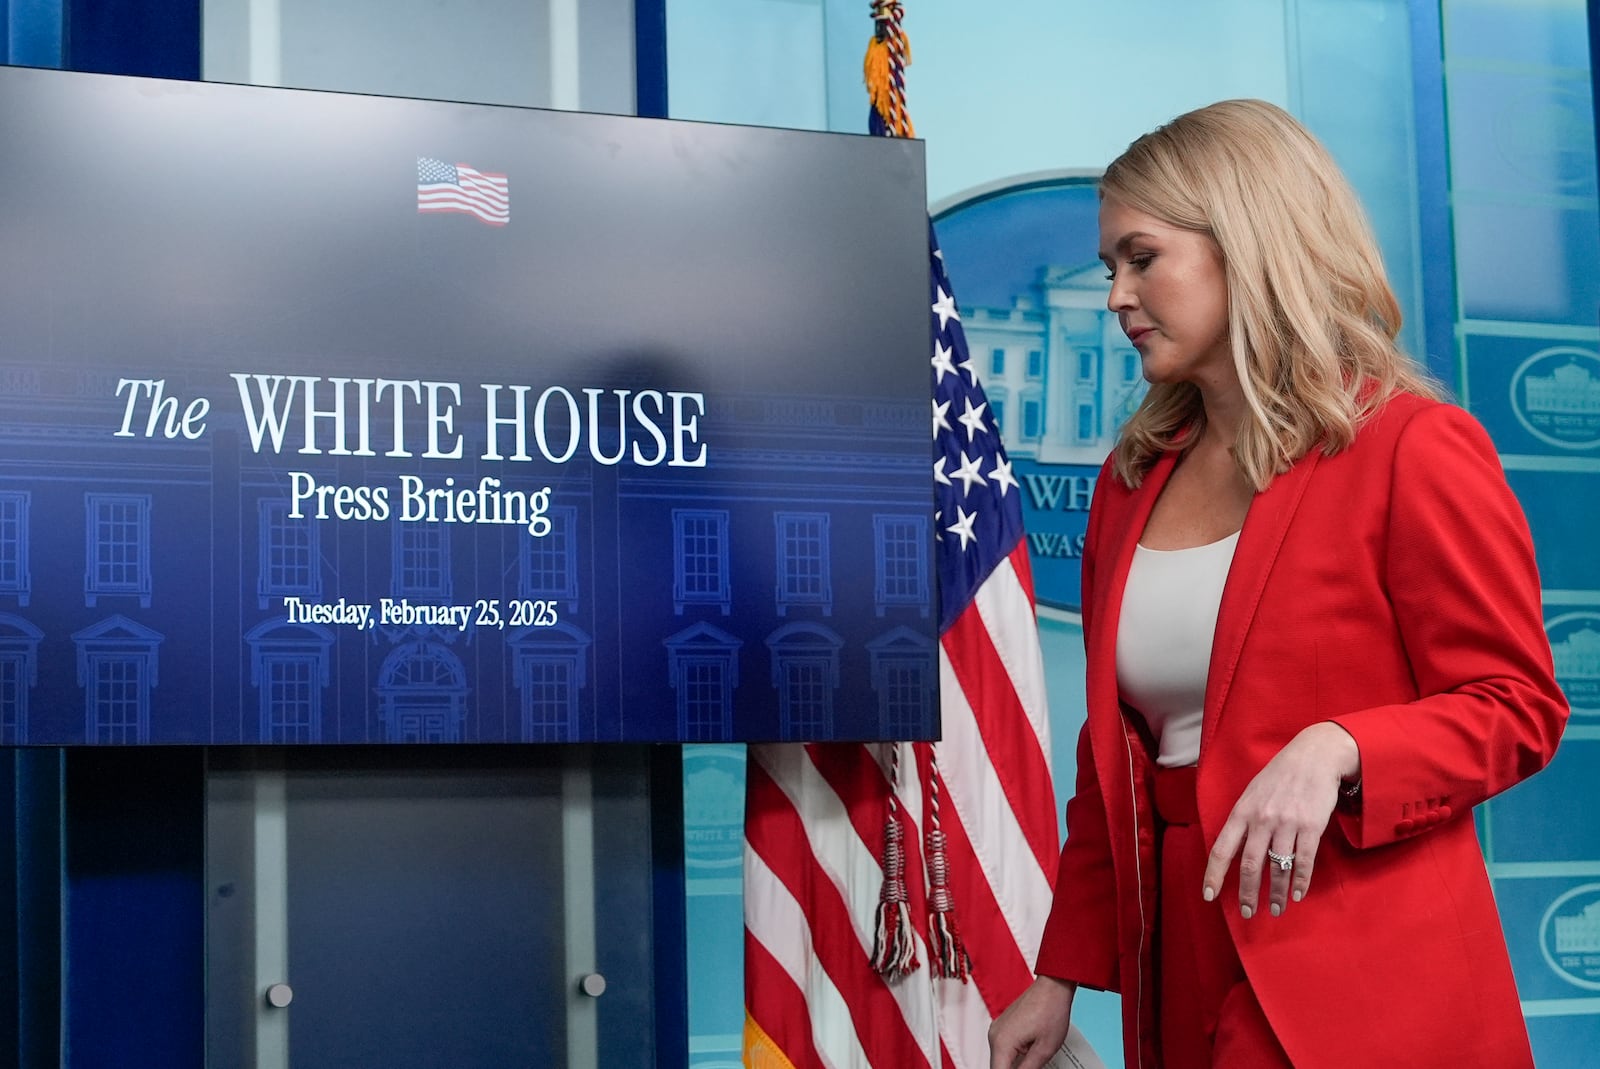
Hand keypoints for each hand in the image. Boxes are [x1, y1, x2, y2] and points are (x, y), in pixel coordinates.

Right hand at [988, 975, 1076, 1068]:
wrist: (1053, 987)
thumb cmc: (1051, 1012)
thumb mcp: (1044, 1050)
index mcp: (1001, 1042)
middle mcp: (994, 1035)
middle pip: (997, 1067)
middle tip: (1034, 1067)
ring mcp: (997, 1029)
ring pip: (1000, 1059)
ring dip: (1013, 1066)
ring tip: (1034, 1063)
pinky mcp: (1003, 1026)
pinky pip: (1004, 1049)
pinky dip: (1013, 1058)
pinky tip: (1028, 1060)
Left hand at [1203, 723, 1359, 918]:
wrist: (1313, 757)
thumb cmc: (1278, 777)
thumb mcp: (1251, 794)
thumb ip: (1241, 821)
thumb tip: (1232, 851)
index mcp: (1241, 812)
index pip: (1221, 849)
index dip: (1214, 875)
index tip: (1209, 896)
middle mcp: (1261, 820)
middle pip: (1251, 865)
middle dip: (1248, 893)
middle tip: (1248, 913)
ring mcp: (1287, 824)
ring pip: (1278, 868)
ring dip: (1277, 893)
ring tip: (1276, 909)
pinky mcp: (1311, 827)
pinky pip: (1304, 861)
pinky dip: (1300, 882)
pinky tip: (1298, 894)